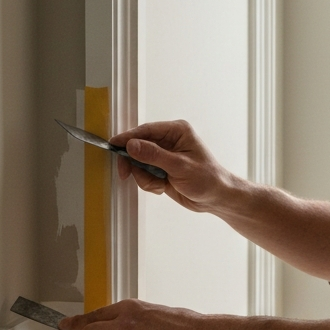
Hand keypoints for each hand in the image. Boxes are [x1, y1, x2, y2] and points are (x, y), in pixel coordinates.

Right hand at [109, 120, 235, 213]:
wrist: (216, 198)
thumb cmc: (207, 179)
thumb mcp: (180, 166)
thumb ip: (154, 155)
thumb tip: (132, 145)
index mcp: (177, 131)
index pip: (145, 130)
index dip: (128, 138)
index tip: (114, 145)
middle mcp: (169, 140)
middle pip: (137, 146)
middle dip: (134, 163)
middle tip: (127, 174)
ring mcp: (163, 155)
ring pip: (138, 163)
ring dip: (144, 177)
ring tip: (160, 184)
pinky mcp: (161, 169)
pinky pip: (143, 174)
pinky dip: (149, 183)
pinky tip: (163, 187)